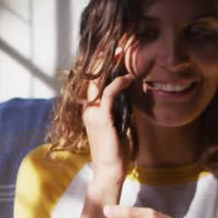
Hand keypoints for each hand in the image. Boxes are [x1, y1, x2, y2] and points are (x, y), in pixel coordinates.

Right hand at [82, 45, 134, 181]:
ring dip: (109, 65)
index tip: (113, 53)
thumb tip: (128, 96)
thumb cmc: (116, 153)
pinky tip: (129, 77)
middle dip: (103, 59)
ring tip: (121, 52)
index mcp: (90, 111)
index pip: (92, 83)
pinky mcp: (101, 119)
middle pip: (92, 77)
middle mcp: (88, 109)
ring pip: (97, 82)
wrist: (109, 172)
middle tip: (117, 45)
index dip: (101, 66)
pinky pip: (108, 95)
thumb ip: (120, 110)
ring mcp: (92, 113)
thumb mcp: (118, 126)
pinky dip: (118, 83)